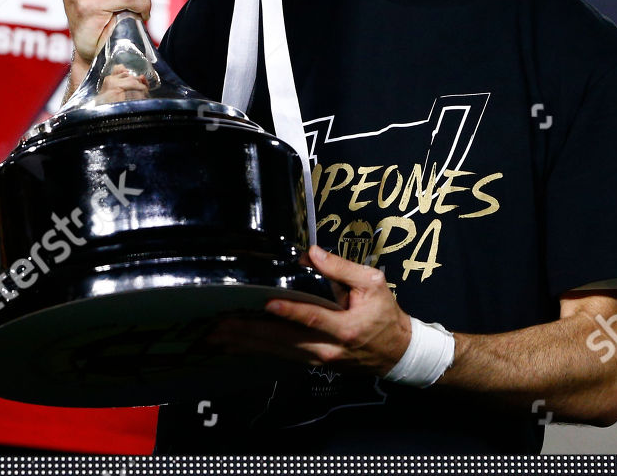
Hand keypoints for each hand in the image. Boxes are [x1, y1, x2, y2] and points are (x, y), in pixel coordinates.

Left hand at [210, 245, 411, 374]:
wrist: (398, 353)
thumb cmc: (385, 314)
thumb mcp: (373, 284)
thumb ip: (342, 268)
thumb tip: (310, 253)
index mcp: (345, 327)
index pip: (312, 318)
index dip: (290, 311)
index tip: (267, 303)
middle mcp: (328, 349)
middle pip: (284, 342)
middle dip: (251, 333)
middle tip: (221, 326)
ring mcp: (319, 360)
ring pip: (278, 353)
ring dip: (247, 344)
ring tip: (218, 337)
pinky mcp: (314, 364)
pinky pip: (281, 357)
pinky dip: (258, 351)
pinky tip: (237, 345)